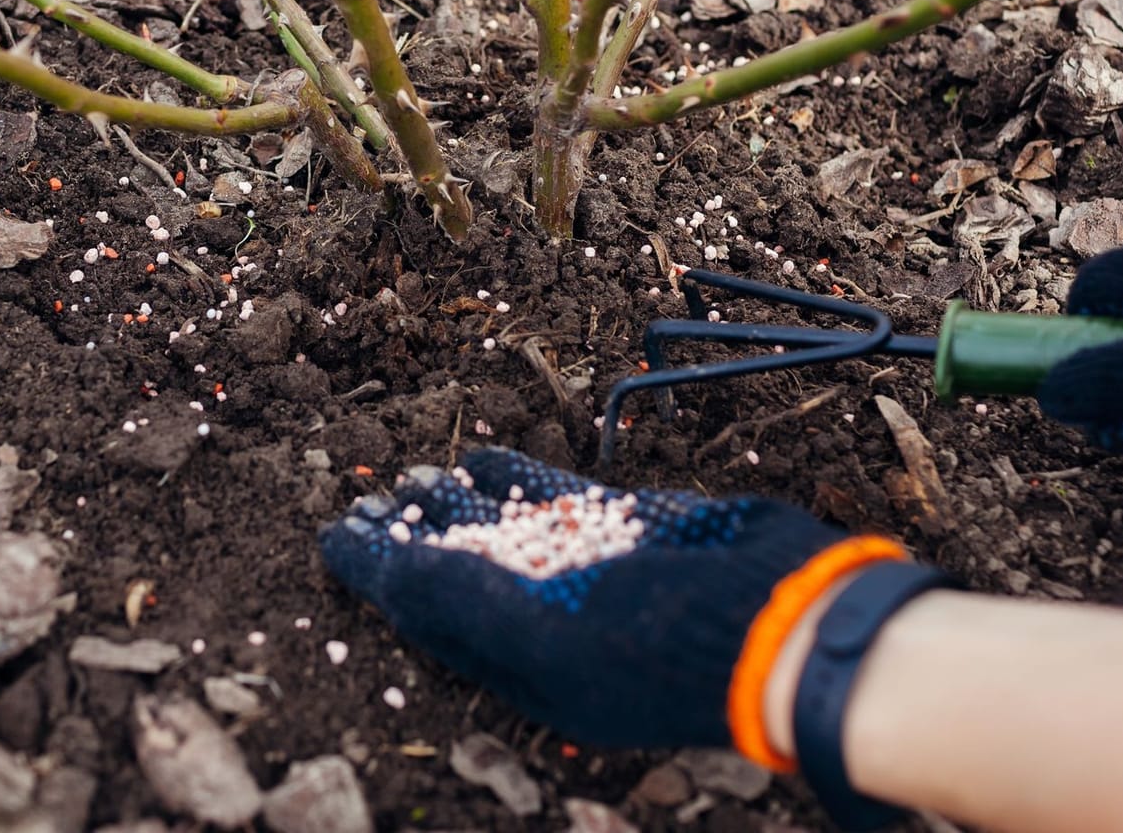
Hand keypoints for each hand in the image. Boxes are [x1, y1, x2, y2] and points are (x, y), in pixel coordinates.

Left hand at [319, 448, 890, 751]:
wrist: (786, 624)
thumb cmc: (661, 649)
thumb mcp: (542, 637)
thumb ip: (456, 600)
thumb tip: (381, 566)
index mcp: (524, 667)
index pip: (432, 617)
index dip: (382, 574)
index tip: (337, 536)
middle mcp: (550, 622)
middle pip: (462, 571)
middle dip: (412, 535)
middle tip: (368, 497)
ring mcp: (589, 572)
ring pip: (504, 529)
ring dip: (457, 501)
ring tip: (410, 475)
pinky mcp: (626, 530)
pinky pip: (556, 498)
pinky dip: (517, 476)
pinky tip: (481, 455)